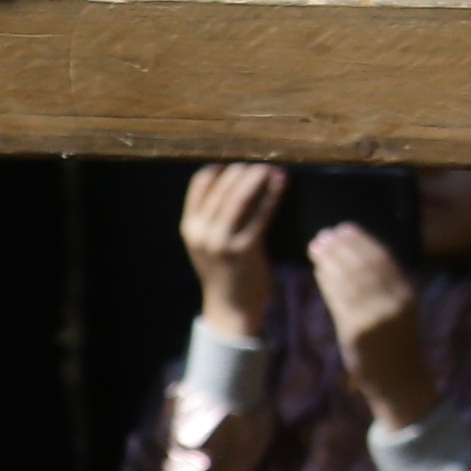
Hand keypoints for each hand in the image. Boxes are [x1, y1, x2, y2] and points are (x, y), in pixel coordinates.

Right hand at [181, 157, 281, 341]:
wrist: (230, 308)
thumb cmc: (226, 271)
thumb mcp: (209, 243)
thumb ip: (214, 217)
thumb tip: (238, 182)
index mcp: (189, 227)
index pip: (200, 183)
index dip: (221, 169)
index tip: (239, 163)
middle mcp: (201, 232)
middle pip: (222, 187)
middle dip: (244, 171)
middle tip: (263, 162)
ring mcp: (221, 241)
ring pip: (239, 198)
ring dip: (258, 178)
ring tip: (273, 168)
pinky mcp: (243, 249)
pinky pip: (260, 214)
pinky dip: (272, 195)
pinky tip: (281, 183)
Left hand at [311, 218, 435, 426]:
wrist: (398, 379)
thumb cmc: (394, 343)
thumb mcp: (399, 310)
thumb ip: (383, 287)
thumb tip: (353, 256)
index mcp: (408, 294)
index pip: (384, 259)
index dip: (363, 240)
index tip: (346, 227)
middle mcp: (395, 303)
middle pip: (365, 265)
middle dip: (343, 246)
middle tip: (324, 234)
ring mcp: (376, 317)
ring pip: (349, 280)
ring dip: (331, 260)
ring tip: (317, 247)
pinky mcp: (357, 331)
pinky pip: (338, 299)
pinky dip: (327, 281)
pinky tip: (318, 270)